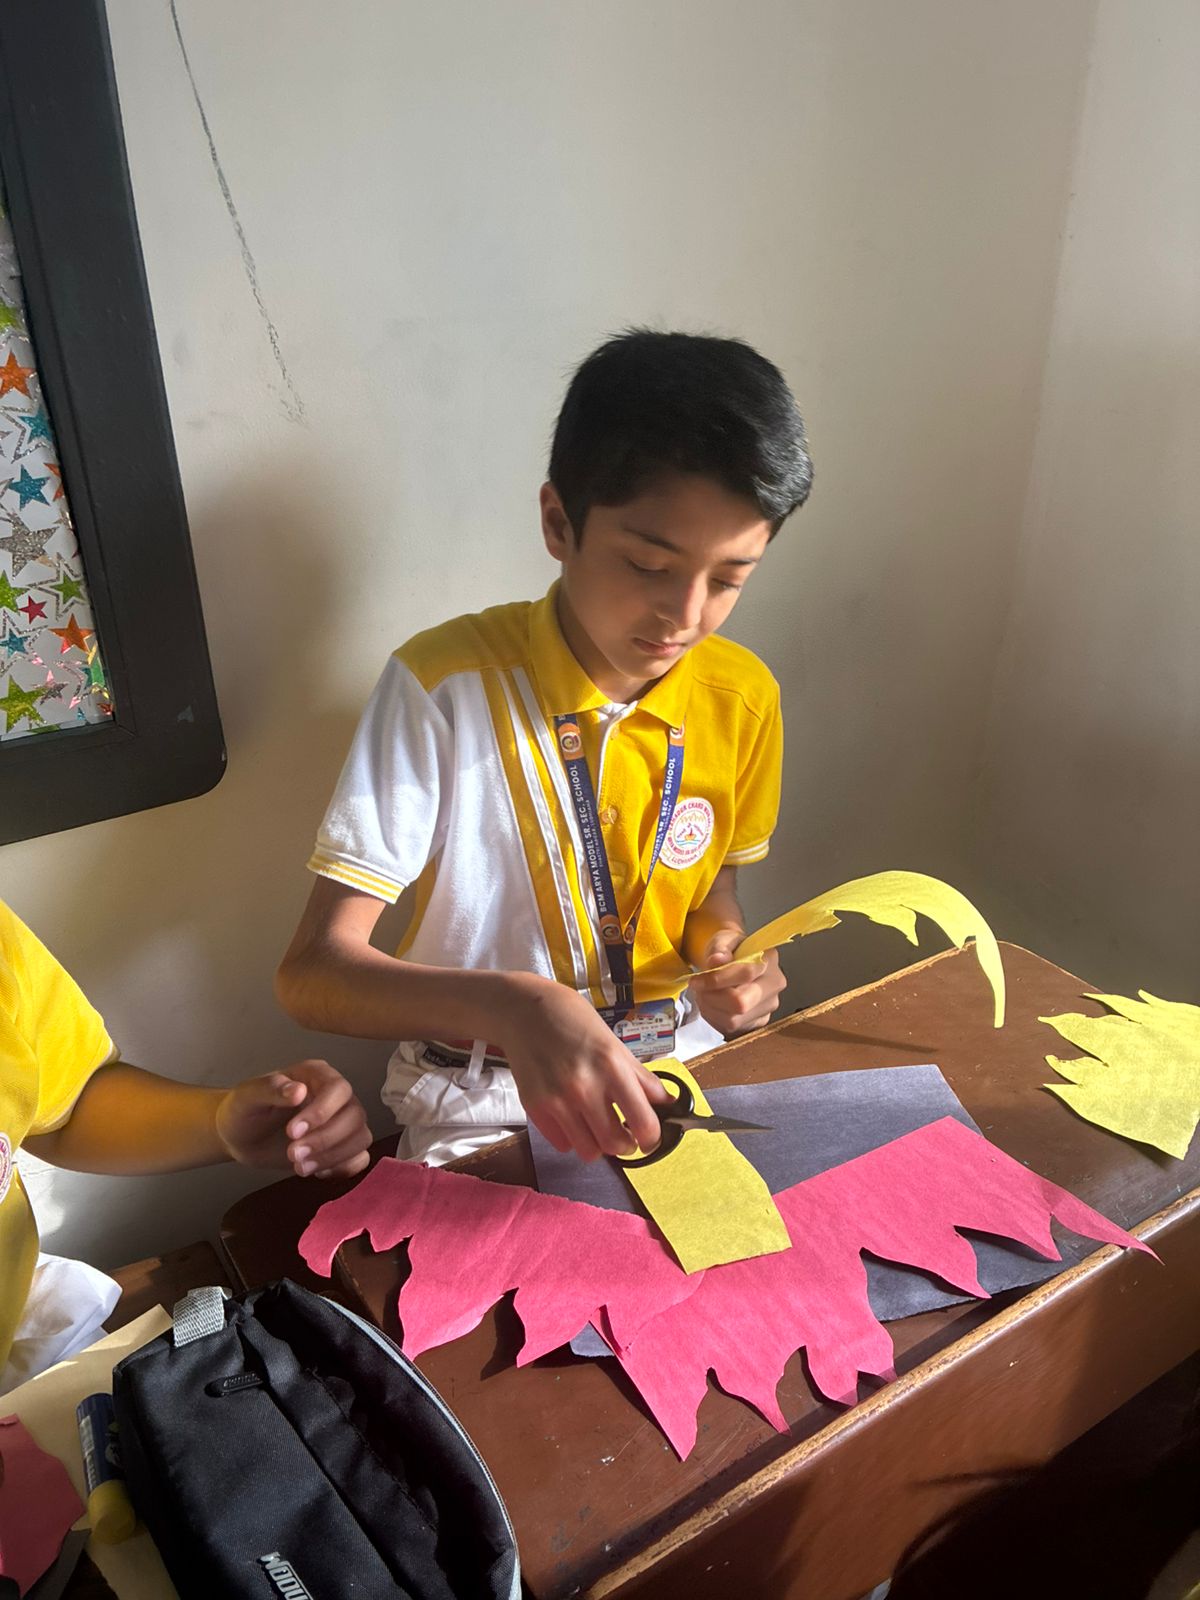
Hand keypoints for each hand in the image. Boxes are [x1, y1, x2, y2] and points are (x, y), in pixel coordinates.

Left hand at [216, 1058, 370, 1178]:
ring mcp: (342, 1122)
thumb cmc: (244, 1111)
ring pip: (361, 1138)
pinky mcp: (341, 1148)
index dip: (322, 1112)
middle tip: (292, 1154)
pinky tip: (315, 1171)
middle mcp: (336, 1097)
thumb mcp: (248, 1097)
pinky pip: (360, 1158)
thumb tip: (298, 1090)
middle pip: (355, 1116)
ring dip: (333, 1156)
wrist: (241, 1137)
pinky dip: (343, 1168)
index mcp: (316, 1076)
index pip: (338, 1089)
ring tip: (299, 1167)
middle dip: (325, 1139)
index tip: (292, 1132)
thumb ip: (270, 1088)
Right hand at [499, 977, 669, 1161]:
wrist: (525, 1010)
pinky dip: (572, 1137)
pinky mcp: (534, 1108)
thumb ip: (641, 1078)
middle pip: (615, 1145)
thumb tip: (669, 1103)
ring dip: (598, 1145)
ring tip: (597, 1127)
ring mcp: (557, 1100)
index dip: (652, 1138)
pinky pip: (562, 1144)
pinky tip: (573, 1118)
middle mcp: (584, 1087)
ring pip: (588, 1151)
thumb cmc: (573, 1021)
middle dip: (626, 1145)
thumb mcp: (615, 1044)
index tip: (650, 1138)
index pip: (644, 1123)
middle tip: (625, 1135)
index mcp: (612, 1067)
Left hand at [688, 931, 785, 1036]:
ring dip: (710, 1008)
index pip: (746, 974)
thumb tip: (718, 960)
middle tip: (699, 990)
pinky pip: (731, 1028)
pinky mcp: (759, 1023)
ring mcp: (769, 1007)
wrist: (733, 964)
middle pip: (741, 1003)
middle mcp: (774, 985)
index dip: (717, 979)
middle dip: (713, 998)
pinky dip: (715, 1018)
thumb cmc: (729, 951)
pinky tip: (713, 1004)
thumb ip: (720, 948)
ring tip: (705, 995)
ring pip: (733, 1019)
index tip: (696, 980)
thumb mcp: (722, 940)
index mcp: (769, 959)